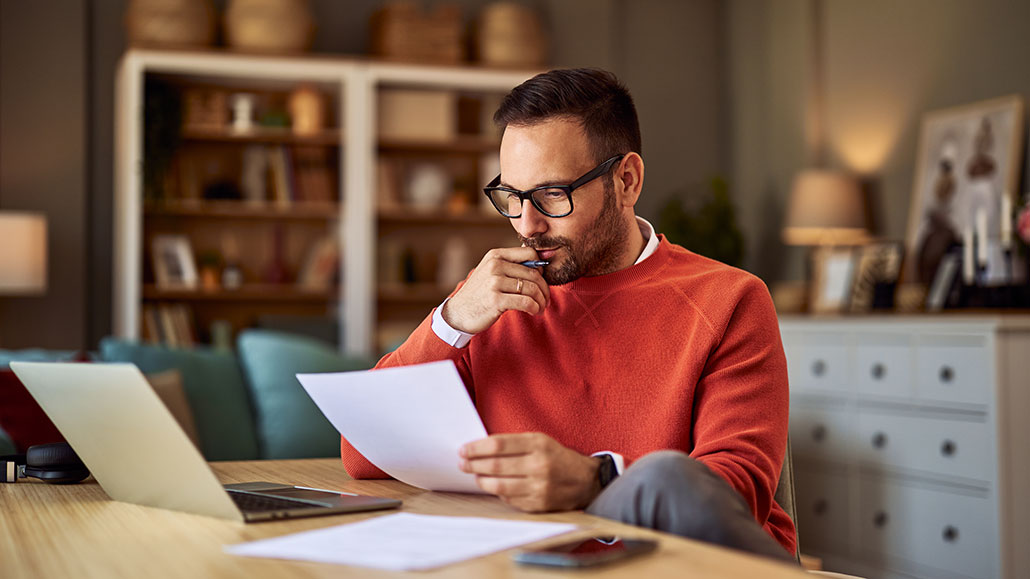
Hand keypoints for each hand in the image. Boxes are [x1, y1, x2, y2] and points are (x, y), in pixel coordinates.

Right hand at [441, 247, 550, 333]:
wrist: (458, 313)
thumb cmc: (479, 293)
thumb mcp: (491, 272)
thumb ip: (510, 265)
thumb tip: (538, 258)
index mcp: (496, 255)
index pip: (530, 253)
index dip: (540, 267)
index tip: (540, 281)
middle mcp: (495, 265)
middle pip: (534, 273)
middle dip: (544, 288)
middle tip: (545, 299)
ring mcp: (494, 282)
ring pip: (532, 288)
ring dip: (541, 300)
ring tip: (540, 307)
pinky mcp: (496, 300)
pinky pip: (526, 302)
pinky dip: (535, 308)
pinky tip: (535, 312)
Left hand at [458, 433, 600, 511]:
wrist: (586, 481)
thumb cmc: (557, 457)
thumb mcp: (540, 441)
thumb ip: (514, 443)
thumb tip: (481, 448)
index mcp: (538, 444)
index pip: (499, 445)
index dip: (477, 448)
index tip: (464, 449)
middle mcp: (539, 466)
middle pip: (496, 465)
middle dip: (474, 464)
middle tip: (462, 463)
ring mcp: (539, 487)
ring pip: (499, 486)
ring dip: (481, 480)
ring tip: (475, 475)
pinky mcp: (538, 505)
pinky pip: (509, 499)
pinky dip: (497, 492)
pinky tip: (493, 485)